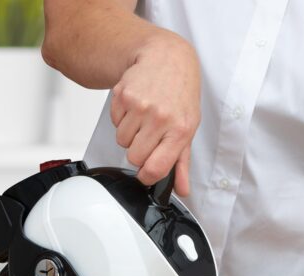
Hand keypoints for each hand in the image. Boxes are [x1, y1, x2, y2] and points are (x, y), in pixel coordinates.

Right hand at [111, 30, 200, 195]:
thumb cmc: (180, 94)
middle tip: (150, 135)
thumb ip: (182, 162)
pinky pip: (114, 123)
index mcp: (180, 130)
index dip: (147, 176)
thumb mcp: (189, 127)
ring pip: (122, 141)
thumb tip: (181, 189)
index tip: (147, 173)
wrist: (167, 58)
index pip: (156, 169)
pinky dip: (122, 118)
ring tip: (144, 118)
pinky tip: (136, 106)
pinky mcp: (123, 96)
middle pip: (134, 157)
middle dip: (139, 151)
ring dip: (130, 134)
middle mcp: (160, 118)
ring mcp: (140, 106)